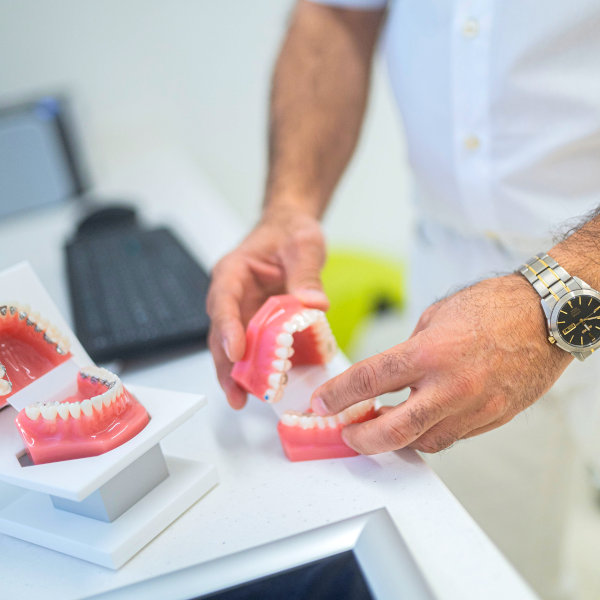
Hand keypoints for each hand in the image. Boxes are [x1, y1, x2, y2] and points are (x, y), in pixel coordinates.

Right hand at [207, 208, 328, 408]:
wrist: (291, 230)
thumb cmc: (290, 232)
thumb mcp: (304, 244)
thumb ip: (306, 273)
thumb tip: (313, 304)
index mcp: (234, 271)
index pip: (224, 300)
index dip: (227, 327)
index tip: (236, 352)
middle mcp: (232, 295)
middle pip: (221, 333)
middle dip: (226, 365)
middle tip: (236, 393)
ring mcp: (242, 311)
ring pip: (232, 346)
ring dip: (237, 373)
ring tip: (244, 399)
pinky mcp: (256, 323)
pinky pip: (253, 347)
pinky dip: (257, 367)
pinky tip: (265, 386)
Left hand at [310, 274, 571, 453]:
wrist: (548, 316)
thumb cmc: (494, 307)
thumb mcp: (435, 317)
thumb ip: (408, 351)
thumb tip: (389, 376)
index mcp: (429, 353)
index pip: (368, 381)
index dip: (337, 396)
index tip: (321, 403)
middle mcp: (450, 386)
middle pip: (392, 431)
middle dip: (360, 439)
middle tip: (346, 432)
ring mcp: (474, 408)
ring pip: (423, 443)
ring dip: (397, 438)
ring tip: (382, 424)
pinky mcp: (492, 419)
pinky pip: (452, 437)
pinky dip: (429, 432)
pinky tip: (421, 419)